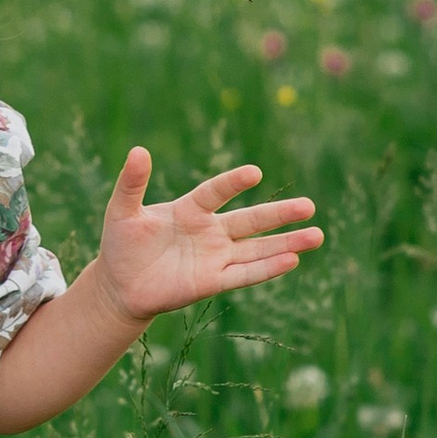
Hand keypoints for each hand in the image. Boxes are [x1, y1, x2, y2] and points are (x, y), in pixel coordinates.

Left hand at [94, 148, 323, 323]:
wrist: (119, 286)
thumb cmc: (121, 244)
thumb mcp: (121, 211)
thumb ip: (132, 183)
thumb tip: (139, 151)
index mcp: (189, 210)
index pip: (215, 192)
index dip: (232, 183)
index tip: (254, 172)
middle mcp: (209, 232)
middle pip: (250, 221)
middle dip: (279, 214)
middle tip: (310, 206)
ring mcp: (214, 258)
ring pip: (256, 249)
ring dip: (286, 243)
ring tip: (317, 235)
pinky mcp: (212, 282)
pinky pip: (243, 274)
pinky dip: (266, 268)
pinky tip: (291, 260)